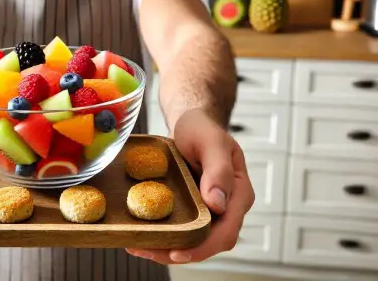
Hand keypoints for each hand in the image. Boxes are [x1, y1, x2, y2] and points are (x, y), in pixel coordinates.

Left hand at [126, 109, 253, 263]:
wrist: (190, 123)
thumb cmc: (202, 129)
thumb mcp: (211, 143)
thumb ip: (218, 171)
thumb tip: (218, 205)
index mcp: (239, 194)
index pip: (227, 231)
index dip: (204, 247)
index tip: (178, 253)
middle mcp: (227, 207)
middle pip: (209, 242)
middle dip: (180, 252)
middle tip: (147, 250)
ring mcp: (210, 210)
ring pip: (194, 240)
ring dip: (167, 248)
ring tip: (138, 247)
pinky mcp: (193, 209)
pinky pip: (182, 228)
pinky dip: (164, 235)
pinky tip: (142, 235)